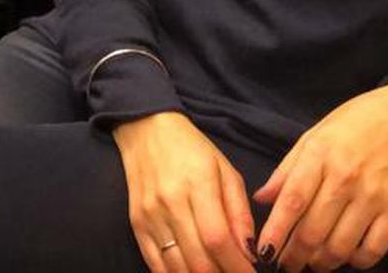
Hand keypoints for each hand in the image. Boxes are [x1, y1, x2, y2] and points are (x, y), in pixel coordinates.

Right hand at [112, 112, 254, 272]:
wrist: (145, 129)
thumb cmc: (191, 149)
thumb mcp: (225, 170)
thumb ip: (239, 212)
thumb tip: (251, 251)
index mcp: (198, 183)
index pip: (218, 238)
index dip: (237, 266)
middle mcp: (170, 202)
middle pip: (198, 260)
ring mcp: (150, 215)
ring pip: (177, 267)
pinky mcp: (136, 224)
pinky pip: (155, 264)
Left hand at [253, 85, 387, 271]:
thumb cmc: (354, 122)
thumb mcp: (314, 135)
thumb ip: (287, 169)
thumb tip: (262, 199)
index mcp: (320, 154)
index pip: (293, 201)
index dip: (276, 231)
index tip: (264, 251)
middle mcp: (346, 177)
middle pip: (314, 230)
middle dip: (295, 256)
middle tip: (286, 264)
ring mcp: (374, 195)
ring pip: (341, 246)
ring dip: (322, 263)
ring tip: (313, 263)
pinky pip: (374, 248)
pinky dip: (357, 261)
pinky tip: (347, 257)